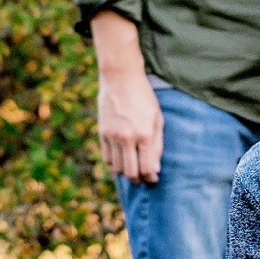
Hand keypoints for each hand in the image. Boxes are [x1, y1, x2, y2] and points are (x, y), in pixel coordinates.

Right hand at [91, 13, 162, 182]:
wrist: (121, 78)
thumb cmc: (144, 98)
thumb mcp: (157, 119)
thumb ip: (157, 146)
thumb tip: (154, 171)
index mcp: (144, 134)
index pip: (147, 169)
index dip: (151, 178)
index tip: (154, 179)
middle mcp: (127, 137)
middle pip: (131, 173)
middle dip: (138, 180)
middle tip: (143, 178)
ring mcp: (112, 136)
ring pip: (117, 168)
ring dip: (126, 173)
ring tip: (134, 169)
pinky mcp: (102, 133)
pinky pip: (107, 158)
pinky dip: (115, 164)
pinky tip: (122, 159)